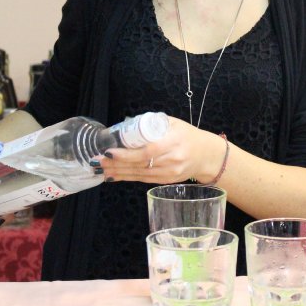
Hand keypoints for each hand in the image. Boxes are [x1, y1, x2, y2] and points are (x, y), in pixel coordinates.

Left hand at [95, 116, 224, 184]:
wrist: (206, 155)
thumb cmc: (188, 136)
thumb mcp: (173, 123)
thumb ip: (153, 124)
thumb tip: (128, 126)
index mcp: (174, 142)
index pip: (147, 151)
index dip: (127, 154)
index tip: (110, 151)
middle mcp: (172, 160)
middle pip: (140, 164)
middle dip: (116, 163)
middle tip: (98, 160)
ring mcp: (170, 173)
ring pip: (139, 174)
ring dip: (119, 172)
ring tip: (102, 168)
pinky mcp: (166, 181)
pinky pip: (143, 180)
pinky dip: (127, 177)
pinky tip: (114, 175)